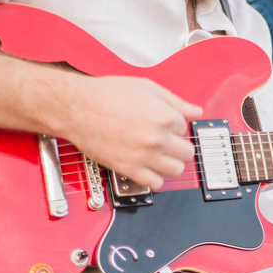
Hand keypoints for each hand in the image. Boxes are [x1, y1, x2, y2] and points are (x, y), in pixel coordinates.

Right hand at [0, 54, 202, 190]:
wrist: (75, 108)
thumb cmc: (105, 94)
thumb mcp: (145, 88)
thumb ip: (175, 101)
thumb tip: (196, 112)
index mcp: (164, 116)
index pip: (186, 129)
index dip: (175, 127)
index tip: (165, 126)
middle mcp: (158, 138)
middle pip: (186, 153)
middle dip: (177, 147)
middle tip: (164, 143)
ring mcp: (145, 156)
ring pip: (175, 171)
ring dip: (169, 164)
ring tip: (157, 156)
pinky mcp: (130, 169)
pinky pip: (155, 184)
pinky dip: (154, 178)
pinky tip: (147, 167)